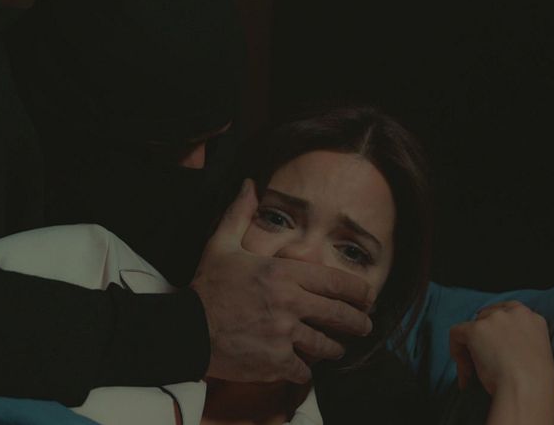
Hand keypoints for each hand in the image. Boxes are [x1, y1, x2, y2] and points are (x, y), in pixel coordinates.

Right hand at [190, 179, 375, 383]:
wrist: (186, 329)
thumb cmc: (207, 287)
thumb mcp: (221, 245)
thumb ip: (239, 214)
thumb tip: (249, 184)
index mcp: (284, 274)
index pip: (336, 282)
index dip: (358, 292)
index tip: (367, 297)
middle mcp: (290, 303)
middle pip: (340, 316)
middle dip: (359, 323)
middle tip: (365, 326)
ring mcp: (284, 334)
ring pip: (326, 346)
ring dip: (335, 349)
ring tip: (336, 349)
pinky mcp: (275, 361)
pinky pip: (303, 370)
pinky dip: (304, 370)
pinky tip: (302, 367)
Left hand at [449, 301, 553, 422]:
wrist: (527, 389)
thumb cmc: (534, 382)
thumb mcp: (534, 352)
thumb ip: (518, 340)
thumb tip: (492, 344)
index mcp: (532, 318)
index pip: (507, 310)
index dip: (493, 325)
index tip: (487, 338)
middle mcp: (513, 313)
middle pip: (485, 318)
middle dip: (480, 339)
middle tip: (481, 363)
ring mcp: (494, 319)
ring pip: (471, 328)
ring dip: (469, 349)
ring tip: (473, 373)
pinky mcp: (476, 329)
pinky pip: (455, 334)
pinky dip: (456, 351)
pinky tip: (464, 371)